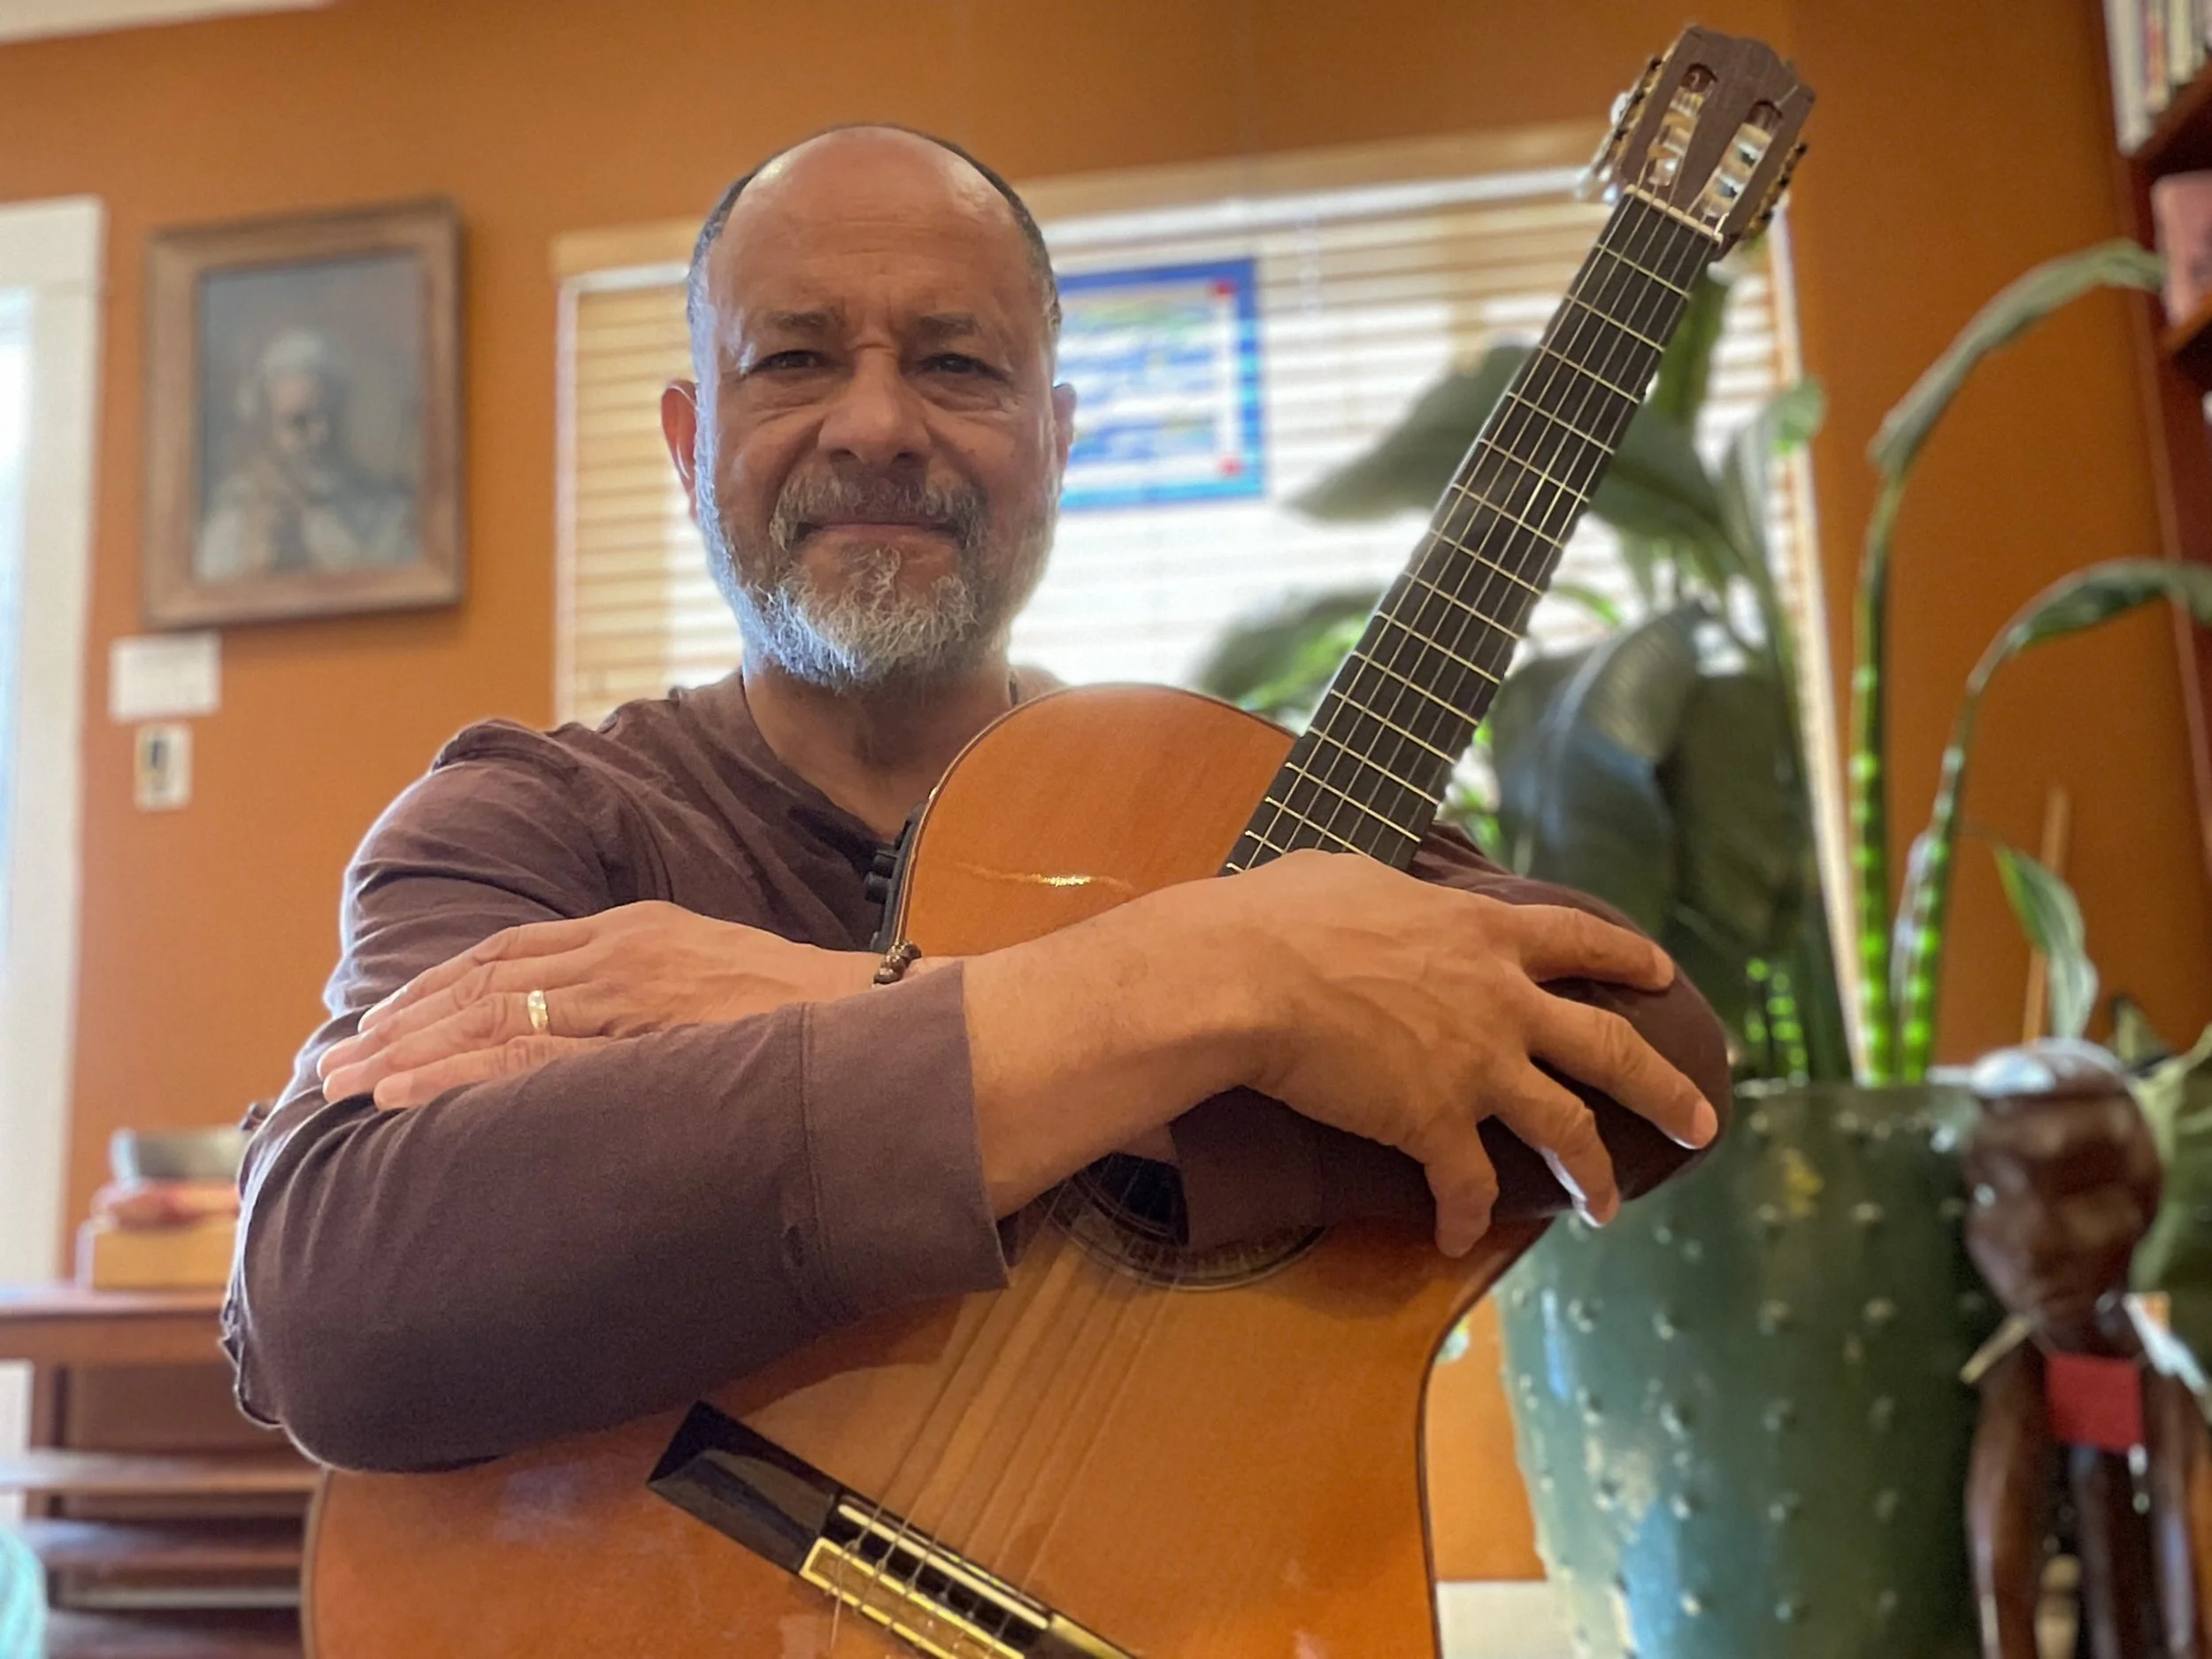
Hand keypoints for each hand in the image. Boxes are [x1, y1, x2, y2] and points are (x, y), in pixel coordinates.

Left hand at [317, 902, 878, 1108]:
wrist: (881, 1020)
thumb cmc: (811, 1018)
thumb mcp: (720, 979)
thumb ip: (656, 996)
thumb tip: (605, 1039)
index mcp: (636, 932)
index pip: (511, 954)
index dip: (440, 989)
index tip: (387, 1024)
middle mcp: (621, 952)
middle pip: (483, 981)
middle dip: (404, 1022)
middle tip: (337, 1063)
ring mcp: (630, 993)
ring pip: (491, 1015)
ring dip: (411, 1051)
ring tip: (348, 1082)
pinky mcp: (643, 1038)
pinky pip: (531, 1056)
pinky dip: (460, 1075)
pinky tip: (410, 1094)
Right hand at [1217, 851, 1717, 1255]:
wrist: (1250, 977)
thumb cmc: (1283, 915)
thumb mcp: (1352, 877)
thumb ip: (1391, 897)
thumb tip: (1374, 900)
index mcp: (1484, 933)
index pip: (1579, 942)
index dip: (1626, 959)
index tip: (1662, 974)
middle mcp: (1501, 1001)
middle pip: (1609, 1048)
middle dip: (1662, 1088)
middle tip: (1702, 1120)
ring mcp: (1477, 1066)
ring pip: (1566, 1128)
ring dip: (1594, 1173)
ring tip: (1608, 1207)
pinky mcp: (1434, 1124)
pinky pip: (1467, 1184)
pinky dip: (1464, 1216)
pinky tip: (1456, 1238)